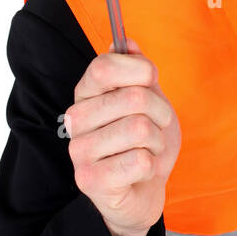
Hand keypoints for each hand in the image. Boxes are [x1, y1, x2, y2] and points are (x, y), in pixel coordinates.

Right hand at [63, 38, 181, 235]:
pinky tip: (140, 173)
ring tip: (148, 152)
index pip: (104, 66)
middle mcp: (76, 120)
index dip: (138, 71)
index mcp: (87, 95)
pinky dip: (151, 167)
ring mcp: (79, 151)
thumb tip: (126, 42)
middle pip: (132, 98)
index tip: (151, 82)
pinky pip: (139, 160)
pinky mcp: (89, 179)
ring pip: (139, 129)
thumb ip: (139, 74)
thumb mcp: (150, 104)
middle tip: (157, 129)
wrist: (144, 193)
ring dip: (157, 142)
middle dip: (160, 113)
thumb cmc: (145, 146)